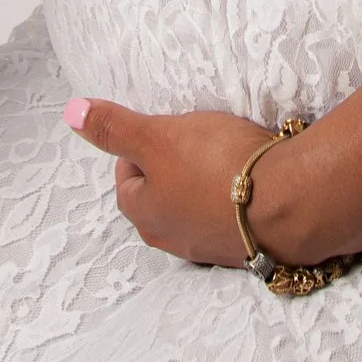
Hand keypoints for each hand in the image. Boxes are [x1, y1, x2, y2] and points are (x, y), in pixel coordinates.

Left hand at [66, 97, 290, 265]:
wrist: (291, 203)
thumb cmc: (216, 167)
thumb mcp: (156, 136)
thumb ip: (114, 127)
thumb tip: (71, 113)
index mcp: (144, 215)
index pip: (126, 181)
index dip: (136, 151)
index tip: (155, 131)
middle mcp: (173, 239)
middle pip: (159, 199)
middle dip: (169, 171)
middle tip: (189, 142)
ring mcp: (212, 247)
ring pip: (194, 210)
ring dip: (203, 187)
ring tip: (223, 158)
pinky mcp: (248, 247)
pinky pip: (230, 219)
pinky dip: (234, 200)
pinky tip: (252, 181)